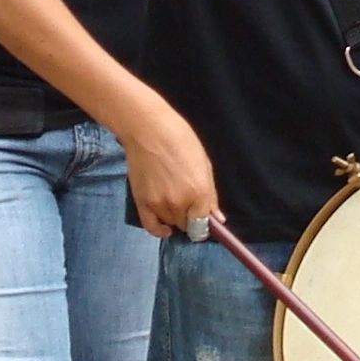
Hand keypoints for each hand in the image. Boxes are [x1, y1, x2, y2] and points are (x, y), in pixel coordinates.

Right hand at [116, 90, 218, 237]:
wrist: (148, 130)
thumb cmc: (181, 140)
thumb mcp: (204, 164)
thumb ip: (211, 195)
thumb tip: (217, 218)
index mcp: (199, 192)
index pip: (203, 224)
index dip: (204, 223)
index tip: (204, 220)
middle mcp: (180, 203)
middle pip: (187, 225)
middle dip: (189, 217)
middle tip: (187, 202)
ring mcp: (159, 205)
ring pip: (171, 223)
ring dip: (175, 217)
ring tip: (173, 200)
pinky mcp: (142, 202)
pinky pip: (151, 227)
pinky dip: (159, 230)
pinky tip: (165, 227)